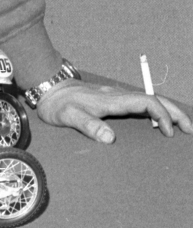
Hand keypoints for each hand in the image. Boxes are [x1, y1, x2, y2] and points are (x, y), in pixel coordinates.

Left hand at [36, 78, 192, 142]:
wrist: (48, 88)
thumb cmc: (58, 104)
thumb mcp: (68, 117)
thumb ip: (88, 125)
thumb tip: (109, 138)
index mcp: (112, 100)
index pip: (146, 102)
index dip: (162, 115)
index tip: (168, 132)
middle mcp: (117, 96)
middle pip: (154, 99)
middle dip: (175, 112)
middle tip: (190, 129)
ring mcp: (116, 97)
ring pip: (149, 99)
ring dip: (168, 110)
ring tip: (181, 126)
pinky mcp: (112, 100)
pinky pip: (140, 103)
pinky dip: (155, 111)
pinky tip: (158, 121)